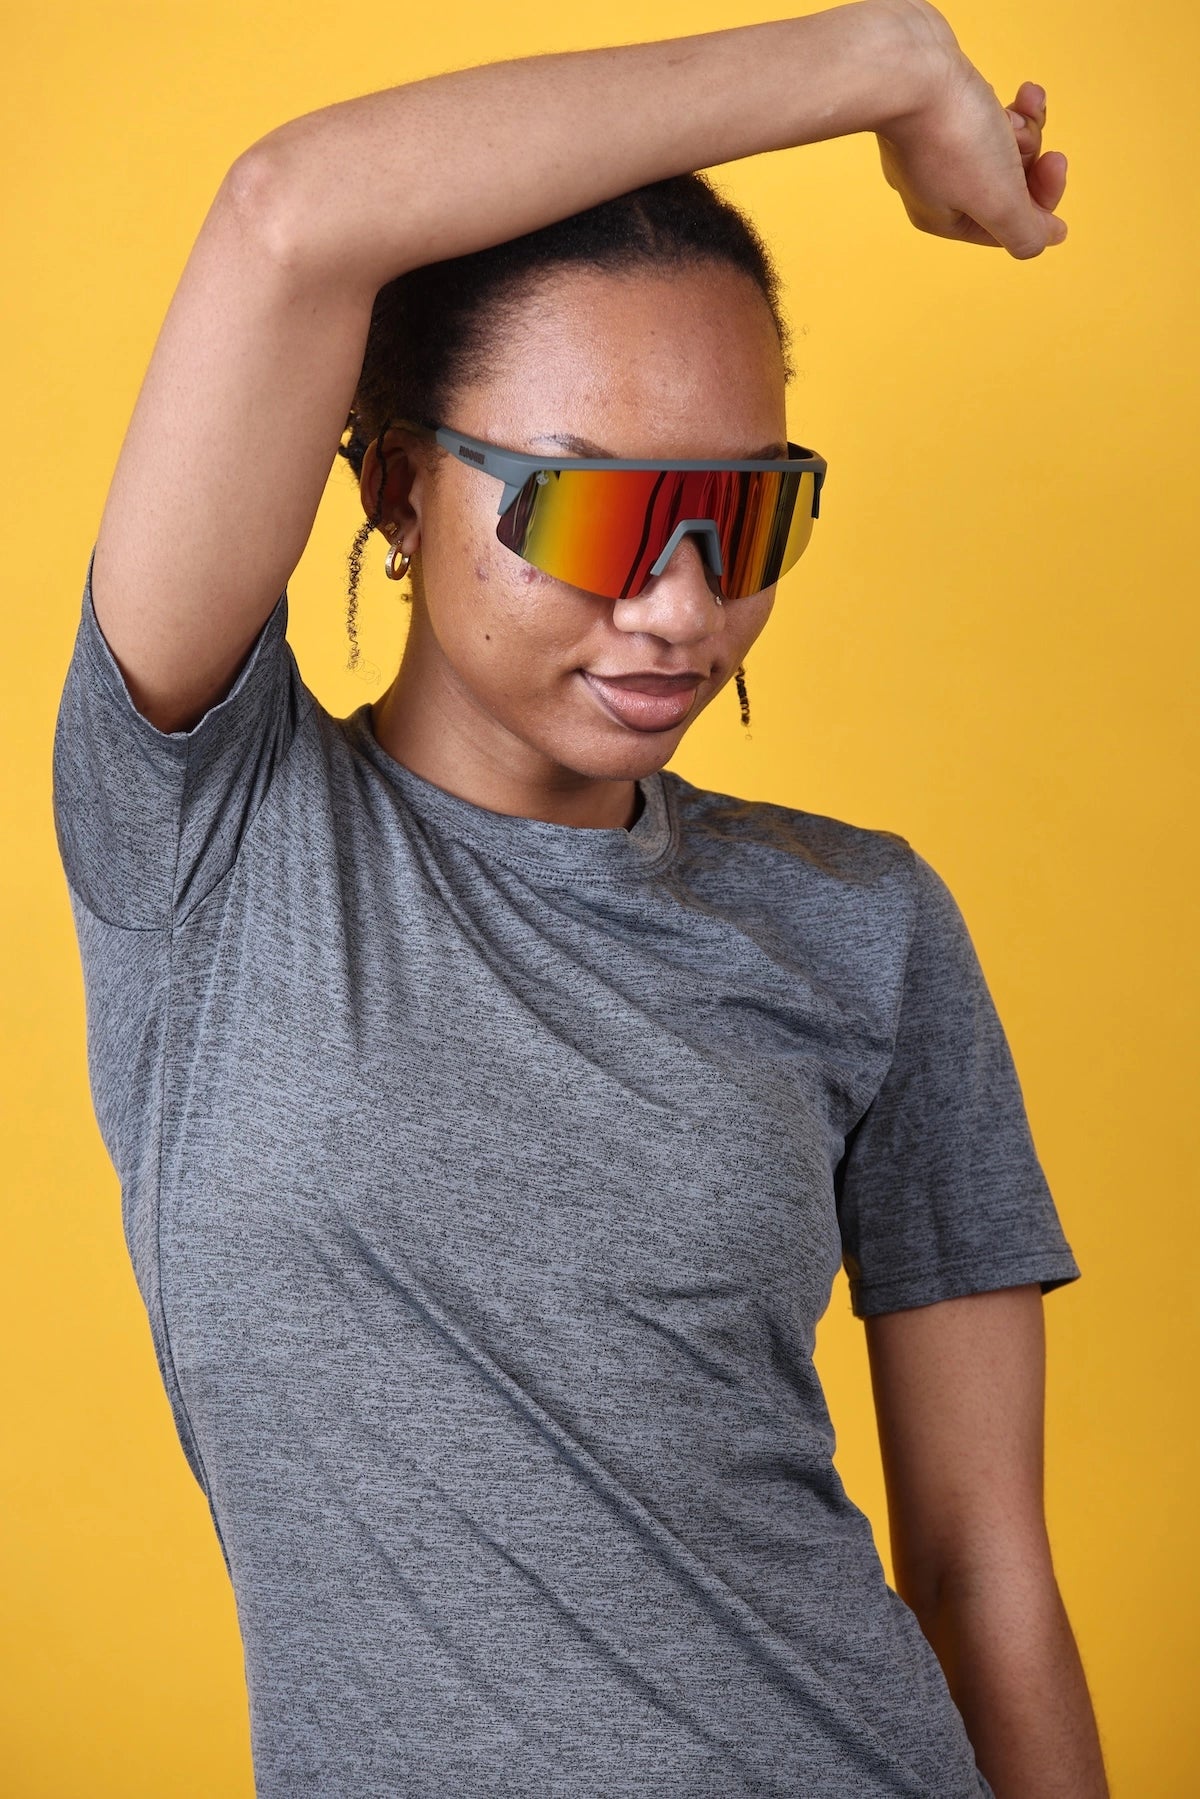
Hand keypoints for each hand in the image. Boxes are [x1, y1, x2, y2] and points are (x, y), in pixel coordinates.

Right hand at [872, 0, 1067, 258]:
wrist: (909, 67)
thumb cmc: (950, 136)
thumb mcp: (997, 200)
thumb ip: (1026, 231)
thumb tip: (1048, 239)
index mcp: (944, 219)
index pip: (1008, 225)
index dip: (1042, 198)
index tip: (1056, 162)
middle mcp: (935, 189)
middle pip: (1005, 184)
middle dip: (1028, 155)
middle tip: (1025, 133)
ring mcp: (933, 147)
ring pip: (1001, 148)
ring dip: (1022, 127)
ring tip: (1017, 107)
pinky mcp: (939, 111)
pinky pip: (987, 117)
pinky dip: (1012, 107)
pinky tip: (1024, 92)